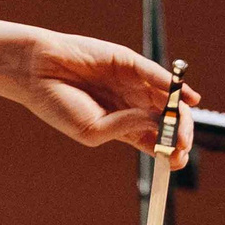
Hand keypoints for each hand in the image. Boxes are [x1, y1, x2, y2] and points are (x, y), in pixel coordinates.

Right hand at [9, 33, 198, 167]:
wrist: (37, 72)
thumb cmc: (59, 104)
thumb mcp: (92, 130)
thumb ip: (124, 128)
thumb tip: (157, 119)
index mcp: (124, 127)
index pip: (157, 141)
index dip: (171, 152)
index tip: (176, 162)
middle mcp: (133, 105)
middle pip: (168, 122)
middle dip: (180, 135)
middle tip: (181, 146)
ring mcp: (133, 83)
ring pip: (167, 99)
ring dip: (181, 115)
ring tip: (182, 129)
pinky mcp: (128, 62)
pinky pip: (155, 74)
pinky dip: (174, 85)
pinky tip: (187, 97)